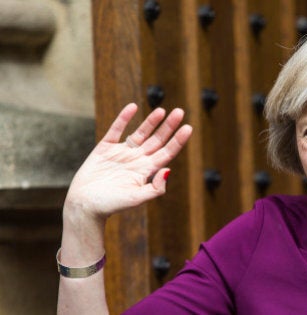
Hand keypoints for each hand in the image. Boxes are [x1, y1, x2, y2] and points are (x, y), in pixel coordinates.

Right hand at [64, 103, 192, 219]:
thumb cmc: (110, 205)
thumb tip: (168, 170)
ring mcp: (122, 153)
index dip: (178, 140)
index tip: (188, 128)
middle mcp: (137, 160)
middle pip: (157, 140)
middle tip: (180, 112)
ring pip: (140, 133)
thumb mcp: (136, 199)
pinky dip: (123, 118)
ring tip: (162, 110)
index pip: (167, 152)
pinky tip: (132, 107)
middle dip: (168, 127)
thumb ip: (154, 188)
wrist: (84, 205)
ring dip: (151, 121)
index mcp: (146, 171)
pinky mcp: (105, 148)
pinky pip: (116, 130)